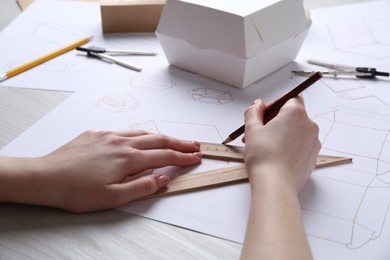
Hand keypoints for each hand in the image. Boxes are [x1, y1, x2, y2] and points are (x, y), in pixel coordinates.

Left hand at [0, 130, 201, 212]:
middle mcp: (120, 142)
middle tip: (194, 145)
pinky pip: (125, 131)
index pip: (164, 156)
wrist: (45, 177)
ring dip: (161, 137)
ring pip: (142, 133)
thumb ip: (141, 187)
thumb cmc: (76, 191)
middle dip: (179, 142)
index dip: (183, 157)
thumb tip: (163, 178)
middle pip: (158, 139)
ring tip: (174, 141)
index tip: (195, 158)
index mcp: (127, 159)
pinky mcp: (96, 133)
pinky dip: (140, 135)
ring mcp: (108, 135)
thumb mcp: (112, 198)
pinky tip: (141, 139)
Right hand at [243, 96, 320, 192]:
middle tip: (258, 132)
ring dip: (281, 134)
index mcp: (295, 114)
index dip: (274, 104)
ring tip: (264, 146)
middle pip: (292, 115)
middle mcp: (309, 125)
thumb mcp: (252, 129)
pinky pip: (301, 146)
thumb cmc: (264, 157)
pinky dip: (289, 147)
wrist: (275, 185)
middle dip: (274, 121)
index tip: (263, 114)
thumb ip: (253, 112)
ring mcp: (313, 142)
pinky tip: (275, 156)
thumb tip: (257, 105)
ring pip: (296, 131)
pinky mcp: (313, 158)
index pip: (289, 98)